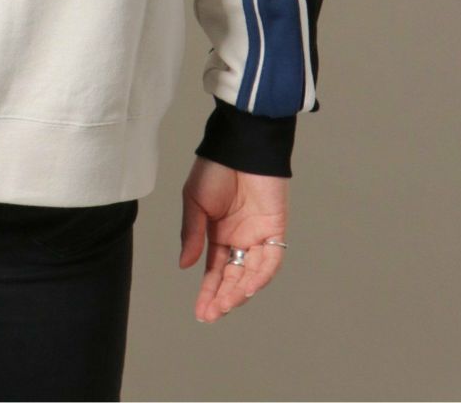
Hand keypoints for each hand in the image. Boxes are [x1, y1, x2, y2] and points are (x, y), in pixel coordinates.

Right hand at [178, 156, 288, 321]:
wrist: (239, 146)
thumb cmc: (214, 169)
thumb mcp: (193, 202)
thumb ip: (191, 234)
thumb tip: (185, 266)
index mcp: (218, 234)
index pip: (214, 271)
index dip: (208, 292)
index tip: (201, 313)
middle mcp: (239, 240)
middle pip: (233, 278)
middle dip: (222, 298)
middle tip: (211, 314)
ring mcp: (258, 236)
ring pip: (252, 273)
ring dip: (240, 291)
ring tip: (226, 304)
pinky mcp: (275, 229)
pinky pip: (271, 258)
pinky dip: (261, 274)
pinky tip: (248, 286)